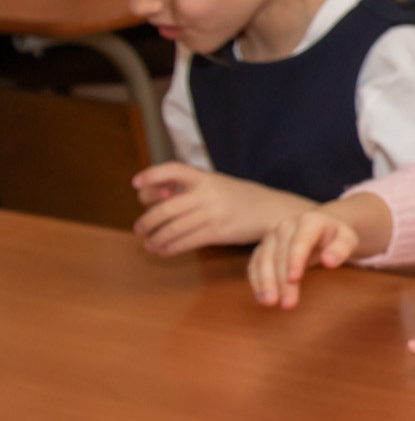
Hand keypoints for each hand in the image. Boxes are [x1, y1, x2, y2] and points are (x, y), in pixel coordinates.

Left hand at [133, 163, 313, 256]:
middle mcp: (207, 194)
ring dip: (156, 239)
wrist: (273, 210)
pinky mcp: (218, 232)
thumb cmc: (242, 198)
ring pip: (173, 228)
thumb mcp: (218, 185)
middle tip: (140, 229)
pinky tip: (164, 251)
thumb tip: (155, 198)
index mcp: (206, 178)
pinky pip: (186, 242)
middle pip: (166, 208)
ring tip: (149, 244)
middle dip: (147, 222)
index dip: (152, 176)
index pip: (173, 170)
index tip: (136, 185)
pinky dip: (170, 248)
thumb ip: (190, 189)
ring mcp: (213, 213)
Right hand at [249, 208, 362, 307]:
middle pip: (280, 253)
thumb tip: (328, 261)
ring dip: (265, 282)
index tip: (294, 279)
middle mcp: (287, 226)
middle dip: (282, 279)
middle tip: (288, 304)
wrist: (323, 229)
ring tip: (270, 303)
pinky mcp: (264, 247)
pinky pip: (255, 263)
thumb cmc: (337, 237)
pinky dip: (256, 280)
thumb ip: (342, 248)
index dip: (295, 259)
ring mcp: (272, 236)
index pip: (300, 240)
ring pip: (263, 258)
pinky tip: (261, 297)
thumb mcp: (348, 239)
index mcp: (310, 221)